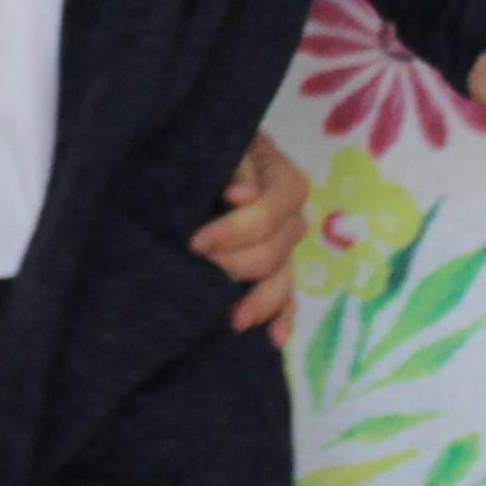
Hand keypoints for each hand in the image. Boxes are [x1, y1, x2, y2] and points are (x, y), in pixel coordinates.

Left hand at [195, 135, 309, 346]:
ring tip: (232, 320)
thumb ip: (234, 166)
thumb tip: (242, 197)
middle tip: (195, 270)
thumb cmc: (208, 148)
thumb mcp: (222, 146)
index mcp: (283, 180)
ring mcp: (284, 248)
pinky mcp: (275, 271)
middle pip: (275, 251)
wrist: (196, 157)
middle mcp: (291, 217)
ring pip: (282, 281)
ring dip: (259, 301)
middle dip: (235, 265)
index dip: (236, 229)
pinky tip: (274, 339)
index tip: (194, 242)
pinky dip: (283, 318)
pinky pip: (288, 299)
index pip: (272, 212)